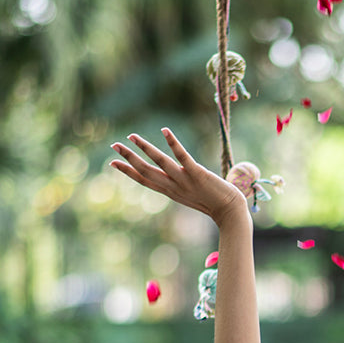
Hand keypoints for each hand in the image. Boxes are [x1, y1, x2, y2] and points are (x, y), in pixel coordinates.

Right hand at [109, 128, 247, 227]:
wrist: (231, 212)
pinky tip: (164, 131)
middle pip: (146, 171)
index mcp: (171, 191)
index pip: (145, 180)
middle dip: (128, 158)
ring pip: (160, 163)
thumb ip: (180, 185)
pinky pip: (182, 157)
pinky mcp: (198, 174)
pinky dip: (173, 144)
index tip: (112, 162)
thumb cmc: (214, 202)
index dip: (128, 172)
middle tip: (113, 145)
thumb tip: (175, 175)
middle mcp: (174, 187)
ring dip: (145, 149)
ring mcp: (185, 181)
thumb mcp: (190, 194)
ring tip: (131, 136)